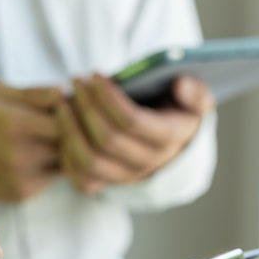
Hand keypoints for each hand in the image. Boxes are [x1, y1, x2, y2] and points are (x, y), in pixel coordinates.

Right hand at [0, 82, 64, 201]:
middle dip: (72, 133)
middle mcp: (20, 155)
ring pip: (65, 164)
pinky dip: (53, 166)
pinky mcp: (22, 194)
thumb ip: (34, 93)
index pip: (66, 121)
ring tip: (52, 137)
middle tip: (68, 122)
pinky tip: (40, 153)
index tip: (66, 107)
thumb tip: (65, 93)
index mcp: (14, 124)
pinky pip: (52, 178)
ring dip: (65, 151)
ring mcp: (21, 178)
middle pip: (69, 144)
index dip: (72, 113)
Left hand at [58, 74, 213, 194]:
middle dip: (86, 106)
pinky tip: (63, 126)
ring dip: (71, 129)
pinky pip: (80, 178)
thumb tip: (181, 84)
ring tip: (62, 101)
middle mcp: (148, 163)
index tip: (95, 74)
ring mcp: (126, 177)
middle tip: (75, 80)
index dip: (109, 98)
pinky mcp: (107, 184)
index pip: (132, 122)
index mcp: (169, 139)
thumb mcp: (195, 98)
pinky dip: (66, 153)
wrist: (170, 143)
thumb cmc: (177, 111)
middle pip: (107, 140)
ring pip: (90, 161)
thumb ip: (195, 91)